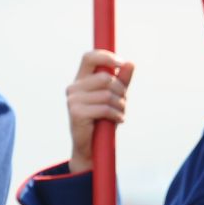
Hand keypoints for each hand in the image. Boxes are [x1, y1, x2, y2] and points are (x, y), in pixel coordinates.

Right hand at [66, 49, 132, 173]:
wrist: (92, 148)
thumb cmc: (103, 120)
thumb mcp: (114, 97)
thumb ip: (121, 81)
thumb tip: (131, 64)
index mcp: (81, 79)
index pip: (89, 57)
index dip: (106, 56)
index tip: (122, 63)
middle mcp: (74, 88)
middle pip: (105, 78)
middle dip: (121, 90)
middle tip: (124, 102)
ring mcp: (73, 100)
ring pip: (107, 94)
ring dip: (121, 105)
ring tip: (120, 113)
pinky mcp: (76, 113)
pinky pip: (105, 108)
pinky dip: (116, 115)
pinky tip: (118, 120)